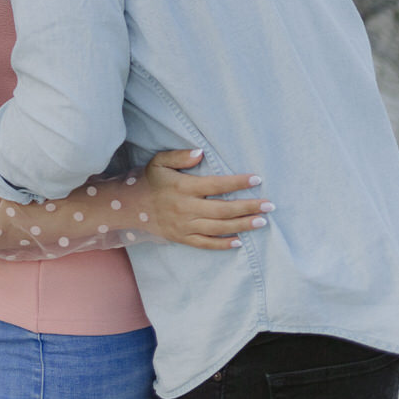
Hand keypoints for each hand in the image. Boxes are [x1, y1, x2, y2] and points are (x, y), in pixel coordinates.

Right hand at [144, 149, 272, 249]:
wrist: (129, 206)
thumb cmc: (149, 180)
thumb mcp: (160, 161)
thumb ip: (180, 156)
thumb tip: (201, 153)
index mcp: (184, 187)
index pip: (216, 185)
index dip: (237, 182)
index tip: (256, 179)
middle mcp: (186, 208)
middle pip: (223, 210)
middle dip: (248, 207)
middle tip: (269, 205)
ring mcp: (185, 225)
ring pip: (218, 228)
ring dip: (242, 225)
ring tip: (261, 222)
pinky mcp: (182, 238)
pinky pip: (205, 243)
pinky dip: (222, 244)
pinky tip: (239, 241)